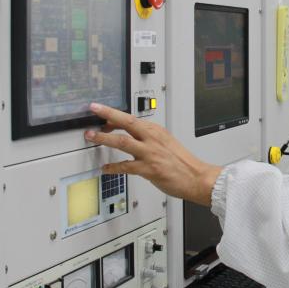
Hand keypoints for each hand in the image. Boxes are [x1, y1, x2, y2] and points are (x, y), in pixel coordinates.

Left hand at [84, 103, 222, 206]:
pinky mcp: (149, 169)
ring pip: (123, 141)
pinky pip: (126, 166)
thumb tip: (131, 135)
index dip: (114, 114)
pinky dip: (113, 167)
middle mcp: (152, 139)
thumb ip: (148, 138)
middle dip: (108, 114)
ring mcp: (150, 153)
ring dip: (104, 138)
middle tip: (94, 110)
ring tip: (91, 136)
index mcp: (156, 131)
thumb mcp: (165, 142)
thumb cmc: (182, 162)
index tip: (101, 112)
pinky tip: (105, 168)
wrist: (196, 177)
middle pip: (127, 121)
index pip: (132, 118)